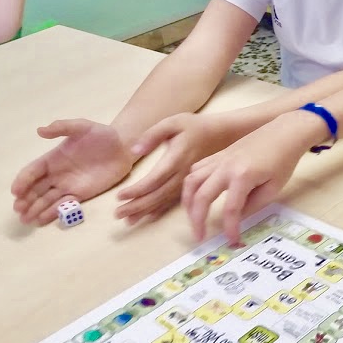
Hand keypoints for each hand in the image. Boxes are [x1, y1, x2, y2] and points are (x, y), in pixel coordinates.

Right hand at [11, 119, 134, 224]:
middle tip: (18, 210)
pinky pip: (65, 204)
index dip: (22, 181)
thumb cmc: (102, 135)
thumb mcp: (83, 126)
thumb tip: (40, 130)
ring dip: (35, 209)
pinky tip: (42, 220)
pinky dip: (53, 212)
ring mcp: (68, 185)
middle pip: (36, 189)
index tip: (16, 192)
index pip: (32, 171)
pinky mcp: (81, 194)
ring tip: (26, 220)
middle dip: (25, 200)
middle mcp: (57, 174)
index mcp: (53, 158)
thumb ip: (62, 127)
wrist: (124, 147)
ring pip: (47, 199)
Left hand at [116, 113, 236, 223]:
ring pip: (165, 200)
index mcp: (176, 158)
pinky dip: (160, 210)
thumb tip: (135, 151)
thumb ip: (153, 135)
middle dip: (137, 206)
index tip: (119, 196)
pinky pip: (174, 201)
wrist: (224, 134)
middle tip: (117, 214)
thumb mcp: (173, 122)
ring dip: (146, 211)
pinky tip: (149, 217)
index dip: (137, 190)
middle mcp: (182, 174)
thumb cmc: (195, 126)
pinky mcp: (190, 184)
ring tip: (128, 220)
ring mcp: (187, 181)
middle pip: (158, 194)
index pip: (154, 179)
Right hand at [181, 116, 306, 243]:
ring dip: (188, 202)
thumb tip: (236, 217)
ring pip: (191, 181)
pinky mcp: (218, 155)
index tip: (231, 241)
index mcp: (243, 176)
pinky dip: (192, 184)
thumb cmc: (284, 159)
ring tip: (193, 217)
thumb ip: (253, 204)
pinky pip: (197, 169)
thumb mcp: (274, 187)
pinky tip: (196, 195)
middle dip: (197, 220)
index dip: (230, 229)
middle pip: (201, 196)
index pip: (231, 210)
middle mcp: (226, 167)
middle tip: (200, 236)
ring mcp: (220, 159)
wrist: (285, 132)